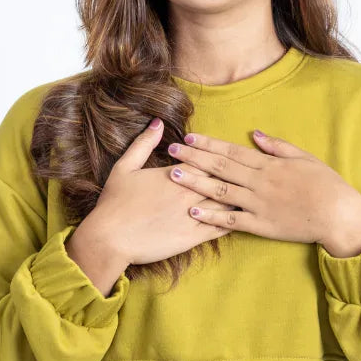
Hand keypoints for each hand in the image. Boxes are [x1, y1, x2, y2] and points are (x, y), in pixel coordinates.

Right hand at [83, 117, 239, 267]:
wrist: (109, 239)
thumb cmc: (114, 202)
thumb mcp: (125, 167)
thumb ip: (143, 143)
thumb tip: (157, 122)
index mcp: (175, 174)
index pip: (208, 159)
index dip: (220, 156)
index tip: (229, 155)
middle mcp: (188, 193)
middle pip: (222, 179)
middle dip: (235, 174)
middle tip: (249, 171)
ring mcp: (192, 216)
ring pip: (226, 202)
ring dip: (238, 197)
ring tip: (250, 192)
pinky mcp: (192, 238)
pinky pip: (221, 228)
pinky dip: (234, 221)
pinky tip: (243, 217)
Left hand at [163, 128, 360, 253]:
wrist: (338, 215)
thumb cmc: (326, 184)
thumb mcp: (304, 157)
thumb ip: (278, 146)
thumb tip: (255, 134)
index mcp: (269, 164)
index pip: (232, 151)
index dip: (209, 144)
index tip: (190, 137)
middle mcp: (260, 182)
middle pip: (221, 167)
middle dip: (195, 157)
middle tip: (173, 150)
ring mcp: (259, 204)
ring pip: (221, 191)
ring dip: (196, 183)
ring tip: (175, 175)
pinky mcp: (261, 225)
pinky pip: (232, 220)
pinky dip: (212, 216)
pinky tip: (193, 211)